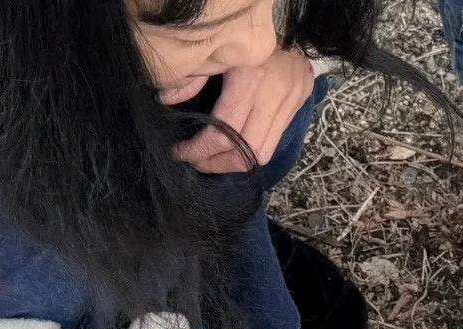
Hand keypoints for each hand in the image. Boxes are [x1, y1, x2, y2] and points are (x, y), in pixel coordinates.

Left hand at [176, 50, 315, 172]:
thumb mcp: (214, 52)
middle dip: (218, 163)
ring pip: (263, 154)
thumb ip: (192, 77)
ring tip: (215, 159)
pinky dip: (250, 151)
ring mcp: (289, 105)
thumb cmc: (244, 40)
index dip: (201, 150)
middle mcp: (272, 96)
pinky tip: (235, 147)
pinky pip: (273, 144)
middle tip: (198, 161)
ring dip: (236, 163)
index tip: (182, 153)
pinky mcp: (297, 109)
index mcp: (249, 80)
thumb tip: (166, 100)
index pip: (225, 132)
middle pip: (246, 151)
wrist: (289, 32)